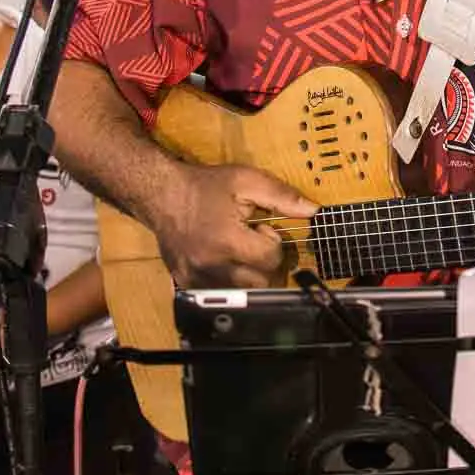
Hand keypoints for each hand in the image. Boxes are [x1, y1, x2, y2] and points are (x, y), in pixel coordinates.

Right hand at [153, 164, 315, 287]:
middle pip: (261, 283)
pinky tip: (224, 259)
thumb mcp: (246, 180)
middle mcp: (211, 266)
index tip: (262, 228)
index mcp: (227, 241)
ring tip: (239, 250)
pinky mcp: (187, 284)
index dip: (273, 242)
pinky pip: (221, 293)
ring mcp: (196, 278)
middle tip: (254, 242)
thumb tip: (314, 212)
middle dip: (266, 264)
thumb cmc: (204, 186)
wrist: (161, 193)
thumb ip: (282, 196)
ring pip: (242, 293)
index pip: (271, 259)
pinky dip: (230, 280)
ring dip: (250, 275)